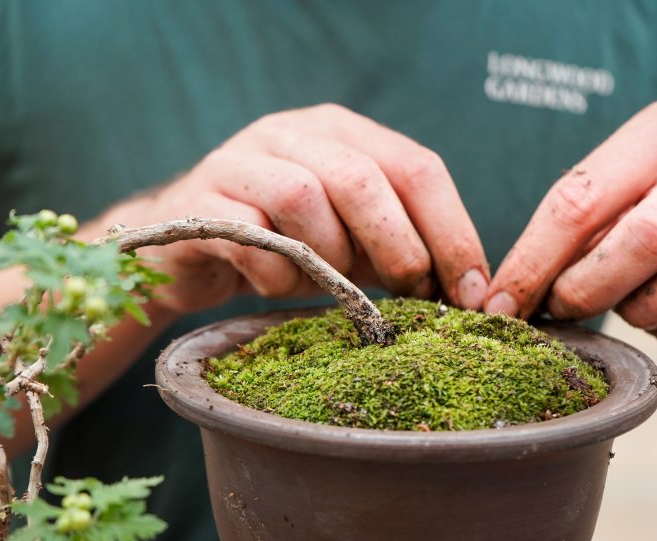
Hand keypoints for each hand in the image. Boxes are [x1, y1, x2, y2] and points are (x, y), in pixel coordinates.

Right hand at [118, 104, 488, 314]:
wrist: (184, 250)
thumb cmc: (281, 246)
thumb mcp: (348, 241)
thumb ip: (395, 247)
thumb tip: (463, 289)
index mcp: (339, 132)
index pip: (415, 166)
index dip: (452, 230)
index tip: (472, 289)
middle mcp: (290, 134)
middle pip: (362, 178)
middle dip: (398, 246)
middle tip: (410, 293)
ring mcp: (239, 161)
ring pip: (303, 197)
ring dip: (328, 258)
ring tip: (324, 284)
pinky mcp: (200, 203)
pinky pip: (251, 239)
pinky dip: (276, 275)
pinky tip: (276, 287)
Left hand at [483, 100, 656, 348]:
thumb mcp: (627, 187)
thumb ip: (576, 227)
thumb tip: (508, 295)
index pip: (579, 201)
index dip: (532, 262)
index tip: (502, 305)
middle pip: (643, 242)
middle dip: (587, 291)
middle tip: (564, 309)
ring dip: (641, 313)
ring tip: (627, 306)